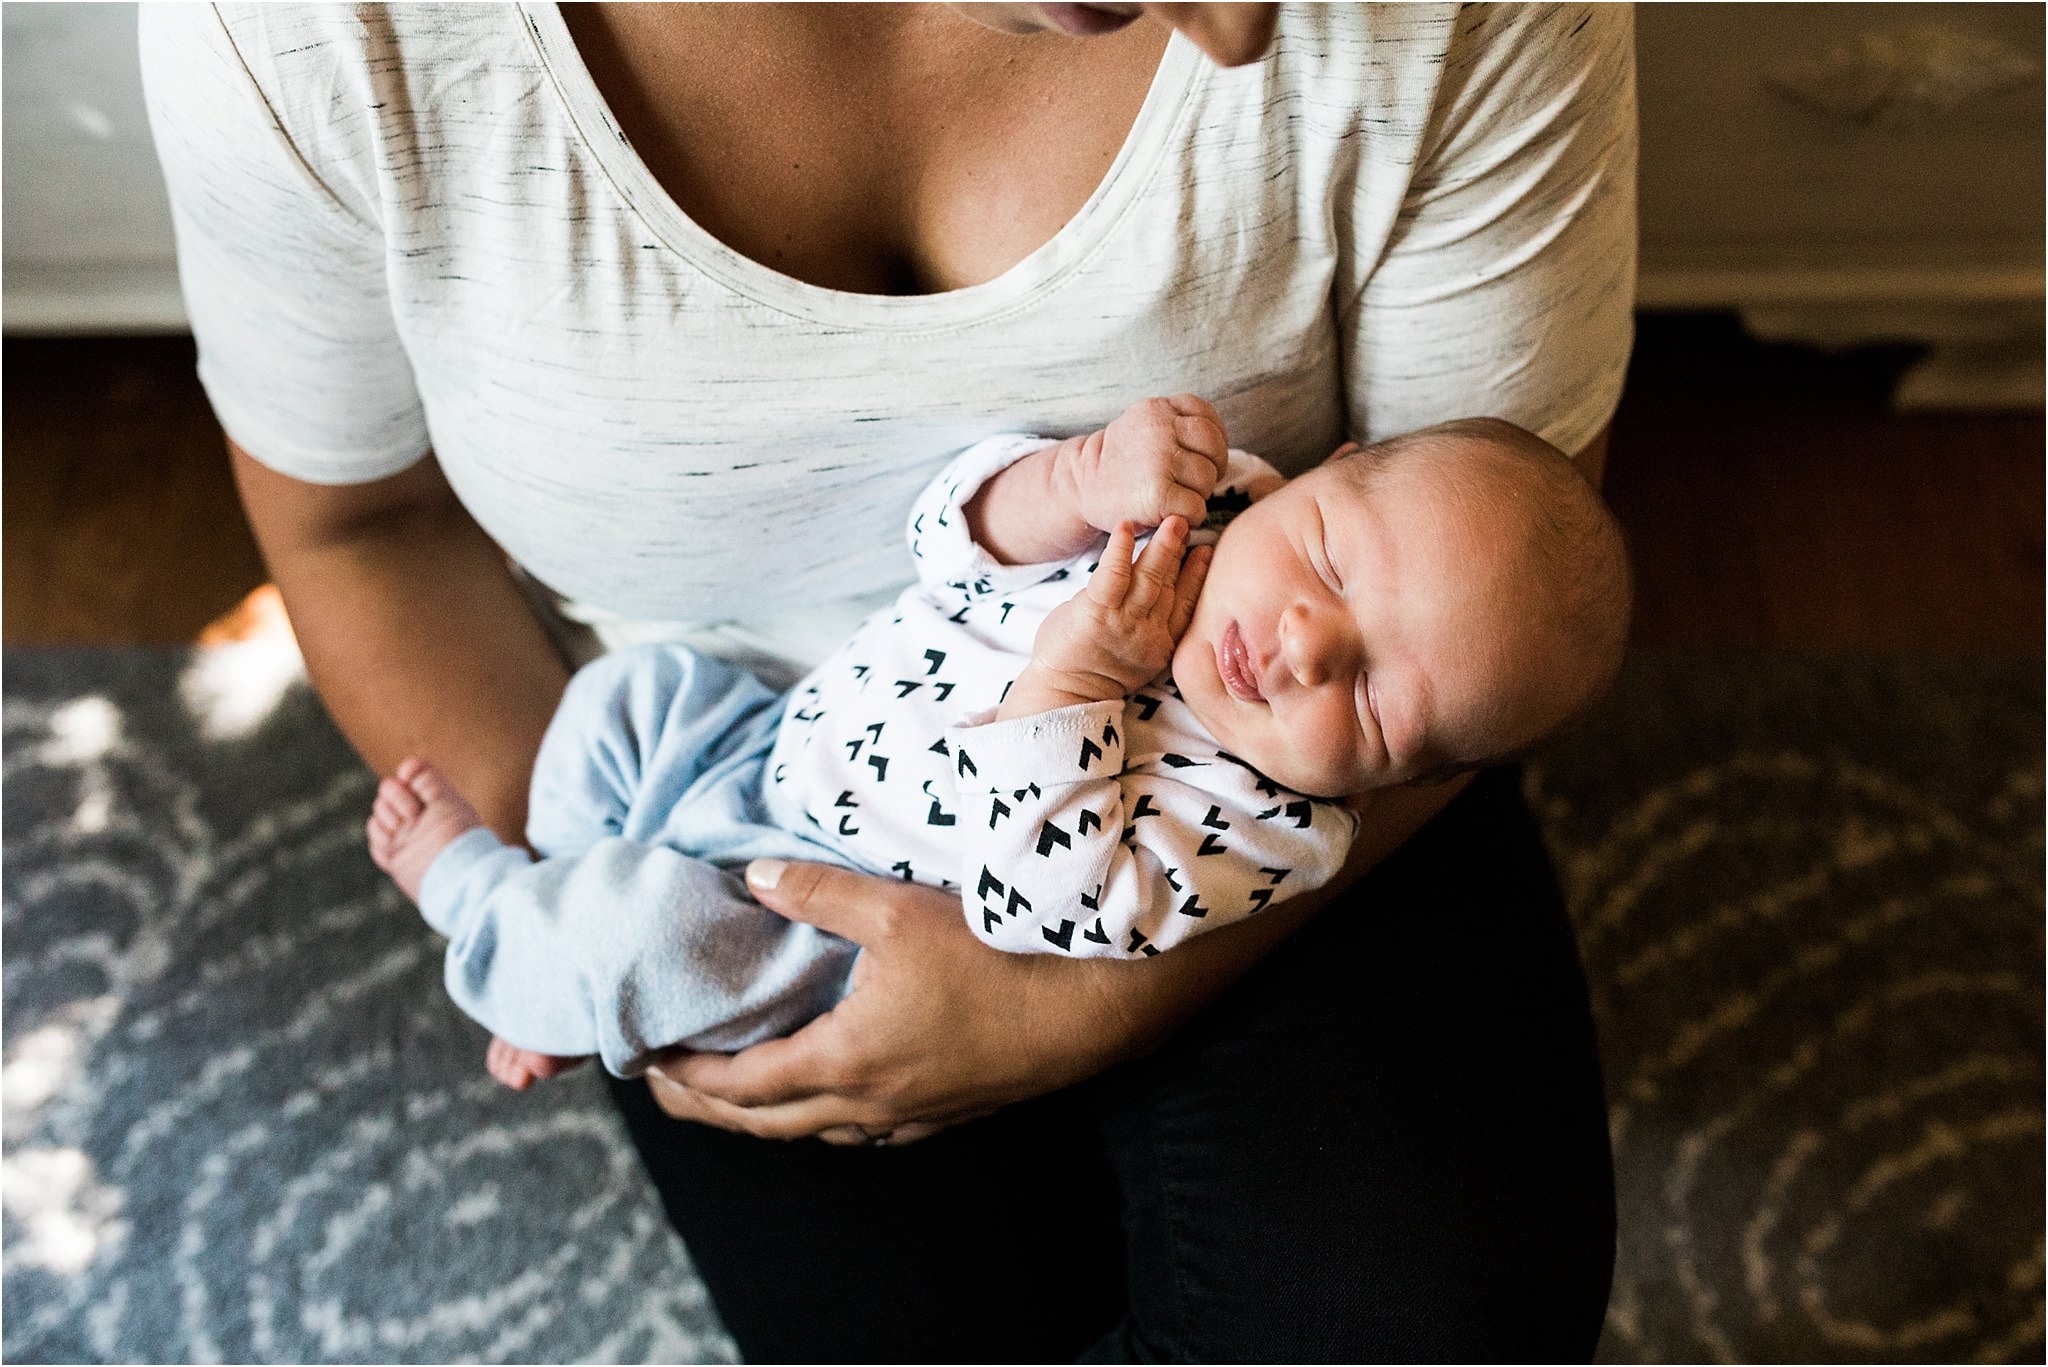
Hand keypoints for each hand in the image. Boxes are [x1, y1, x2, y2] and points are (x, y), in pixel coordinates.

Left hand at [645, 860, 1148, 1143]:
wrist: (1094, 1009)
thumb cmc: (1000, 957)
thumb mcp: (899, 910)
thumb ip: (821, 893)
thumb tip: (755, 876)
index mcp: (846, 1060)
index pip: (740, 1085)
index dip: (686, 1077)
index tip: (645, 1062)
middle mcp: (870, 1103)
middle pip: (766, 1123)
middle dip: (706, 1109)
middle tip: (663, 1089)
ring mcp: (911, 1115)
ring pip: (816, 1133)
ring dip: (765, 1118)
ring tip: (735, 1094)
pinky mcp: (949, 1112)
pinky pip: (868, 1132)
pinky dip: (828, 1121)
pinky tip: (835, 1102)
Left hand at [1002, 516, 1210, 714]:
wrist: (1063, 696)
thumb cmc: (1092, 671)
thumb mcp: (1136, 654)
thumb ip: (1148, 622)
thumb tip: (1154, 586)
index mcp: (1161, 642)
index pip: (1185, 602)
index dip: (1197, 575)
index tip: (1207, 550)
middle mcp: (1148, 631)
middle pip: (1170, 585)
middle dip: (1182, 553)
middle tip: (1191, 522)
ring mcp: (1123, 622)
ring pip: (1148, 579)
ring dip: (1162, 548)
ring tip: (1173, 522)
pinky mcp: (1096, 614)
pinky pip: (1112, 578)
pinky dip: (1119, 552)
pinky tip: (1125, 529)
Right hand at [1059, 394, 1228, 536]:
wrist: (1081, 487)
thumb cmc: (1123, 462)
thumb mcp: (1146, 426)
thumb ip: (1179, 424)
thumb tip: (1221, 448)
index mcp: (1158, 408)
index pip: (1207, 419)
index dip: (1213, 442)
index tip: (1198, 458)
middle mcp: (1159, 428)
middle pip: (1214, 447)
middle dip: (1210, 468)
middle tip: (1189, 483)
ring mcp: (1158, 460)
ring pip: (1207, 478)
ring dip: (1198, 494)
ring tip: (1175, 497)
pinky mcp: (1157, 494)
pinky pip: (1196, 507)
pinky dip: (1189, 517)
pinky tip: (1171, 513)